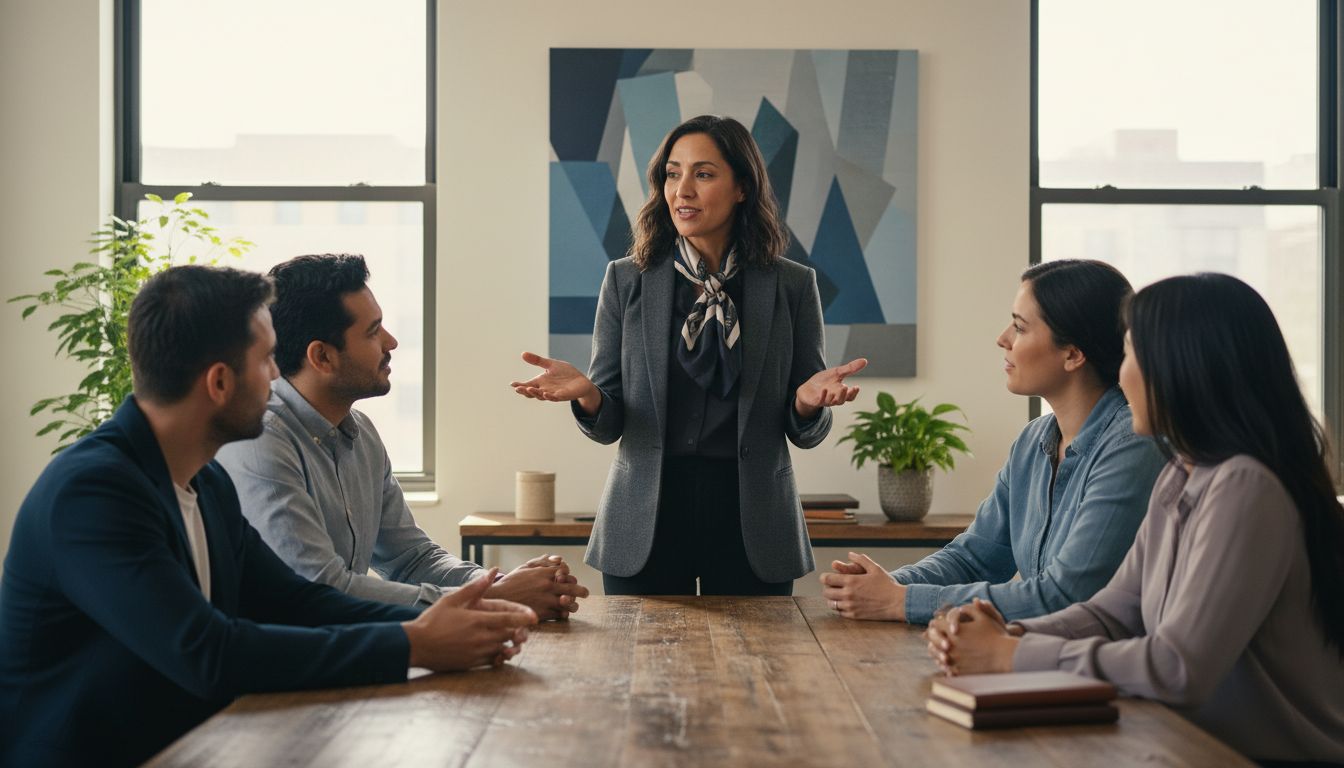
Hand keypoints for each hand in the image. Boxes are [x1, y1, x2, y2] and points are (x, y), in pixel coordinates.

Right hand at [403, 568, 537, 670]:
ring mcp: (477, 653)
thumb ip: (475, 587)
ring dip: (511, 643)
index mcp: (477, 620)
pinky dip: (500, 655)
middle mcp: (480, 638)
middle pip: (510, 634)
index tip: (535, 616)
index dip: (523, 617)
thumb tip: (493, 571)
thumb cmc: (433, 620)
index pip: (508, 619)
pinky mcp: (472, 663)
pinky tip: (500, 649)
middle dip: (520, 630)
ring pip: (504, 649)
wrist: (416, 645)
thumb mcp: (452, 599)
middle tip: (525, 626)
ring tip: (515, 639)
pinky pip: (494, 661)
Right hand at [487, 556, 589, 620]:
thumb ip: (540, 562)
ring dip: (573, 604)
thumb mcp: (524, 568)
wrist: (498, 599)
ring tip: (574, 605)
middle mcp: (547, 585)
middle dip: (581, 590)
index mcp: (542, 573)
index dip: (569, 575)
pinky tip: (563, 613)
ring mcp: (546, 599)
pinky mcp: (543, 613)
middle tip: (585, 593)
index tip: (569, 579)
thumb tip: (557, 558)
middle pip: (572, 586)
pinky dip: (563, 614)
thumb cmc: (511, 582)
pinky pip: (560, 614)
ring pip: (569, 603)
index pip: (565, 571)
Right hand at [511, 352, 600, 414]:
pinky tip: (545, 393)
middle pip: (532, 392)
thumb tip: (523, 354)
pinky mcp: (563, 396)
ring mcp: (553, 394)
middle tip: (517, 388)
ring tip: (529, 388)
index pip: (527, 384)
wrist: (581, 381)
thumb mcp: (550, 364)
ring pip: (541, 396)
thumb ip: (537, 360)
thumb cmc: (565, 373)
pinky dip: (549, 396)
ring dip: (535, 393)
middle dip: (524, 391)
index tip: (512, 384)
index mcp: (541, 382)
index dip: (520, 385)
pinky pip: (555, 397)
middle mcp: (545, 389)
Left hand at [794, 358, 867, 418]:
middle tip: (847, 387)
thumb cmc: (824, 381)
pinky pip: (820, 401)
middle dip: (845, 394)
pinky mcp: (816, 400)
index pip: (850, 396)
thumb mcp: (837, 373)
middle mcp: (834, 398)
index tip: (857, 387)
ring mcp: (825, 400)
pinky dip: (823, 396)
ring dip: (836, 396)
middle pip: (842, 400)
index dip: (854, 393)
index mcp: (841, 393)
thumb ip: (850, 368)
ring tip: (840, 387)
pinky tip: (824, 390)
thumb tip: (865, 361)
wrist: (808, 388)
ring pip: (833, 402)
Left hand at [818, 551, 904, 620]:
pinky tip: (846, 604)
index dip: (824, 577)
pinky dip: (840, 608)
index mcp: (851, 581)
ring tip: (838, 596)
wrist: (897, 603)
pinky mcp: (855, 616)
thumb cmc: (887, 585)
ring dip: (832, 599)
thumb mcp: (875, 568)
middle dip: (827, 588)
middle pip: (826, 592)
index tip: (827, 577)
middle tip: (832, 587)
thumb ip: (861, 559)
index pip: (827, 579)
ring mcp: (850, 606)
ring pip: (831, 604)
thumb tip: (850, 554)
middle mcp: (848, 594)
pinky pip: (840, 613)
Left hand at [924, 599, 1018, 675]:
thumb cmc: (995, 635)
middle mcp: (950, 645)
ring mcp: (953, 659)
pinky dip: (944, 664)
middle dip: (932, 636)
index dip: (936, 623)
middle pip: (933, 640)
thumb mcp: (984, 618)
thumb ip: (971, 609)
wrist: (1004, 656)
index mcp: (953, 631)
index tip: (936, 623)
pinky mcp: (958, 670)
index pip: (936, 625)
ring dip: (935, 651)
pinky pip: (945, 667)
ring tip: (936, 649)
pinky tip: (946, 662)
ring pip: (936, 655)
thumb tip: (962, 606)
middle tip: (930, 635)